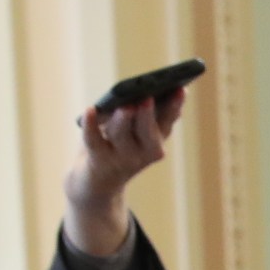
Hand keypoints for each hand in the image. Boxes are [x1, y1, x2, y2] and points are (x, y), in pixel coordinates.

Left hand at [64, 91, 185, 255]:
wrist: (98, 180)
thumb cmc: (118, 145)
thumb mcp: (136, 131)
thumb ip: (146, 113)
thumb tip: (152, 93)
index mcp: (156, 141)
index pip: (168, 121)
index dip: (174, 106)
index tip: (179, 89)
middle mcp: (143, 153)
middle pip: (147, 131)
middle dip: (147, 115)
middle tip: (147, 98)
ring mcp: (121, 159)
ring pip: (122, 136)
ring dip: (124, 121)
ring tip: (125, 106)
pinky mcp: (98, 160)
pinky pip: (93, 140)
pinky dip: (90, 125)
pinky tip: (90, 109)